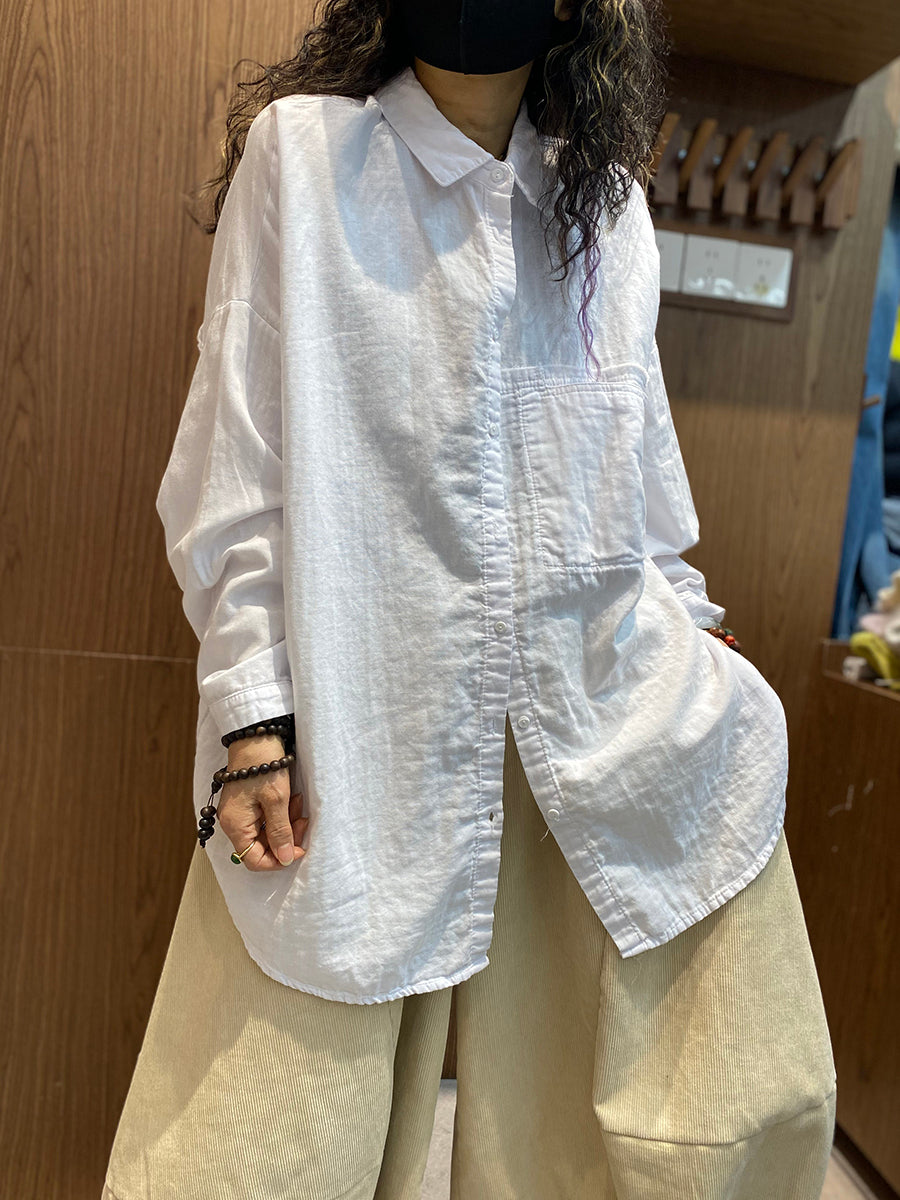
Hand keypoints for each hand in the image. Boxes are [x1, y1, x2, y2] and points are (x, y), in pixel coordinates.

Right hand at [217, 735, 309, 870]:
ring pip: (267, 832)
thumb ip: (280, 832)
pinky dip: (281, 813)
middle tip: (303, 822)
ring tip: (298, 803)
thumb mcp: (277, 800)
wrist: (256, 734)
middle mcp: (234, 822)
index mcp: (236, 825)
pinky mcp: (247, 802)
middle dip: (286, 837)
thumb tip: (285, 858)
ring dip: (286, 823)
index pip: (254, 860)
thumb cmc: (263, 763)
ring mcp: (240, 812)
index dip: (278, 859)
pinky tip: (292, 799)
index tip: (299, 848)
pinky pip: (266, 818)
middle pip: (262, 846)